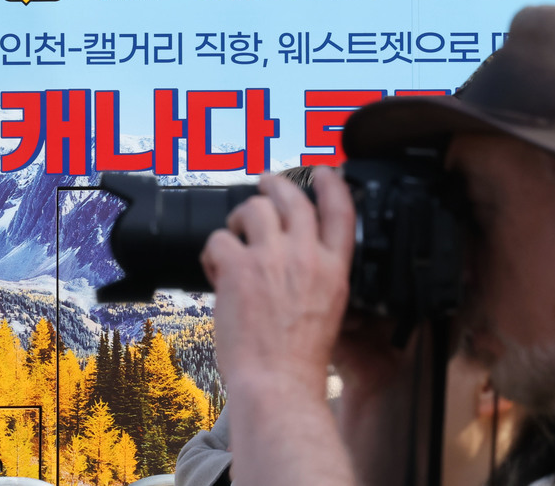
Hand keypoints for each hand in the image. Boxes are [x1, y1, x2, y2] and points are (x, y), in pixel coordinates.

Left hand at [202, 169, 355, 391]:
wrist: (279, 383)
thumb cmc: (301, 358)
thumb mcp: (332, 309)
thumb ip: (321, 275)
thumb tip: (300, 254)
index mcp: (334, 268)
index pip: (341, 209)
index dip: (332, 183)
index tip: (325, 172)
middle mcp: (307, 256)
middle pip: (293, 199)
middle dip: (277, 184)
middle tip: (266, 182)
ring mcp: (272, 258)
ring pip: (254, 209)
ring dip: (241, 216)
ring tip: (235, 233)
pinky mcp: (238, 268)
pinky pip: (219, 240)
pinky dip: (213, 251)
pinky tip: (215, 269)